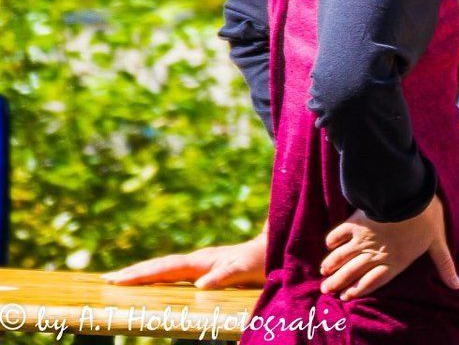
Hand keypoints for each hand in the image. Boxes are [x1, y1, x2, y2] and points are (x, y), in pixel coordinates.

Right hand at [105, 230, 267, 288]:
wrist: (276, 249)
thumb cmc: (262, 261)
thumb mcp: (245, 270)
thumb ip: (224, 276)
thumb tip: (200, 285)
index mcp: (202, 261)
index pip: (165, 269)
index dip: (141, 275)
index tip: (116, 280)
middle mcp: (198, 260)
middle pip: (159, 266)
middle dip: (133, 273)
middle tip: (106, 279)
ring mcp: (201, 263)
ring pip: (165, 268)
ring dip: (142, 273)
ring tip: (119, 279)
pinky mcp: (206, 268)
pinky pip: (175, 273)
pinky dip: (158, 276)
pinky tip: (152, 282)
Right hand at [320, 195, 458, 300]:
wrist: (407, 195)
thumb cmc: (426, 218)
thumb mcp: (438, 241)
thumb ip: (444, 264)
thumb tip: (457, 286)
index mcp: (394, 261)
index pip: (372, 281)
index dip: (358, 290)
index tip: (346, 296)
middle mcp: (375, 254)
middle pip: (352, 272)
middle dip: (338, 282)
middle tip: (326, 289)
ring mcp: (363, 239)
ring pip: (342, 257)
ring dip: (331, 265)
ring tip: (324, 272)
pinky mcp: (355, 222)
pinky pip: (339, 234)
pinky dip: (332, 240)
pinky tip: (329, 244)